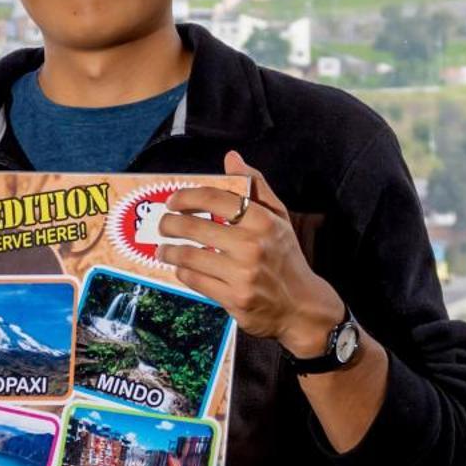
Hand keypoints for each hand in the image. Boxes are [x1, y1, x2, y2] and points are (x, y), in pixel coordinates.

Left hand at [156, 149, 345, 358]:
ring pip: (190, 256)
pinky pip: (196, 280)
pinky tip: (180, 268)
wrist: (302, 306)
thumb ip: (256, 186)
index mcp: (263, 220)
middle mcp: (252, 245)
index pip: (215, 198)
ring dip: (169, 251)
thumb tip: (232, 158)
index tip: (173, 200)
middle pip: (195, 226)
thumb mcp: (279, 217)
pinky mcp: (234, 298)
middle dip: (170, 224)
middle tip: (163, 225)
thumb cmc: (285, 257)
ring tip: (163, 249)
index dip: (187, 196)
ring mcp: (242, 274)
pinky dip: (183, 272)